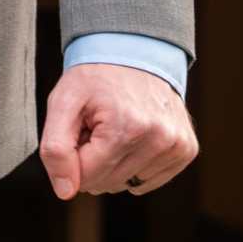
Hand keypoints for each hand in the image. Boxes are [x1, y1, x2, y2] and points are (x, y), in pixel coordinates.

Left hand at [39, 63, 196, 199]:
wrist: (133, 49)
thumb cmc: (94, 77)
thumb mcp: (63, 100)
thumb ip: (55, 148)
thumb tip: (65, 192)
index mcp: (125, 127)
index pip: (87, 176)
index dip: (74, 155)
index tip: (79, 128)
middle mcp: (158, 138)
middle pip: (108, 183)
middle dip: (93, 158)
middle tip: (95, 124)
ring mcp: (176, 145)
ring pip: (128, 184)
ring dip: (114, 162)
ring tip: (114, 127)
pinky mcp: (187, 149)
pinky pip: (148, 180)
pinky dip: (135, 164)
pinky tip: (133, 135)